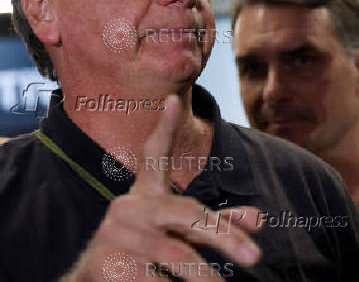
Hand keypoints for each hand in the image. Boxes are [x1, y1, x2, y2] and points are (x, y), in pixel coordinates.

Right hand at [64, 95, 262, 280]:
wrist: (93, 281)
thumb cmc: (146, 248)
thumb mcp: (179, 231)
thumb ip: (216, 224)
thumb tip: (260, 220)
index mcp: (145, 192)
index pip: (154, 154)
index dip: (164, 127)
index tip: (173, 99)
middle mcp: (129, 206)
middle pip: (185, 211)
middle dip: (222, 233)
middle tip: (254, 255)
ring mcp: (116, 233)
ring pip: (173, 252)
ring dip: (204, 275)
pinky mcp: (104, 263)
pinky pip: (152, 279)